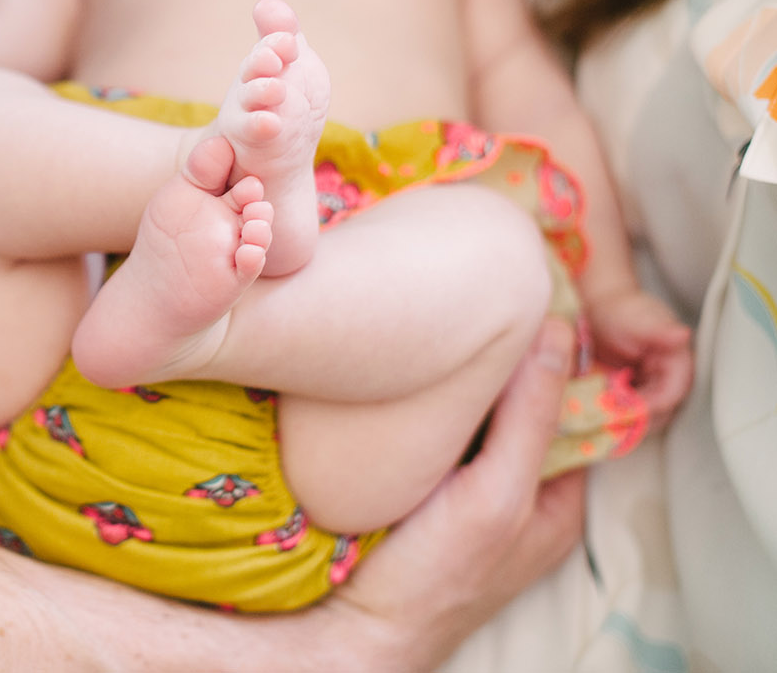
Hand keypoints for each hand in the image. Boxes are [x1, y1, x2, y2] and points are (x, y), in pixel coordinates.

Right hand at [316, 317, 586, 671]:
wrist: (350, 625)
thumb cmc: (434, 575)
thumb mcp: (498, 493)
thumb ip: (530, 416)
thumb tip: (556, 330)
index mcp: (555, 497)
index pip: (574, 406)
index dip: (560, 356)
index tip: (537, 299)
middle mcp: (515, 490)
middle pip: (521, 406)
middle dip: (505, 361)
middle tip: (484, 301)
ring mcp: (464, 488)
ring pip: (475, 414)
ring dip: (460, 377)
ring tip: (444, 323)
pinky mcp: (418, 484)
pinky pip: (434, 428)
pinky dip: (427, 400)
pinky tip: (408, 371)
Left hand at [586, 287, 692, 427]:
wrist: (598, 307)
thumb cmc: (618, 309)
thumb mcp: (636, 319)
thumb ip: (659, 329)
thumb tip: (683, 334)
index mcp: (677, 361)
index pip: (672, 395)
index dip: (651, 407)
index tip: (626, 412)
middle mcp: (668, 378)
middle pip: (661, 412)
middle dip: (636, 419)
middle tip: (608, 421)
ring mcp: (651, 386)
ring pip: (646, 416)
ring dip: (626, 421)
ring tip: (601, 420)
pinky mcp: (635, 391)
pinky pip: (630, 410)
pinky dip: (617, 414)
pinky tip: (599, 415)